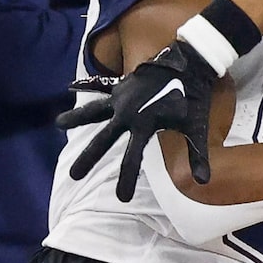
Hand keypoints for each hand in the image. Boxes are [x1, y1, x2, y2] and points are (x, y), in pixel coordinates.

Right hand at [59, 36, 220, 200]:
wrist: (189, 63)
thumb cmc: (193, 98)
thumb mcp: (196, 127)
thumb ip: (197, 156)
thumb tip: (203, 182)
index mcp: (145, 124)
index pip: (132, 158)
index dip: (127, 179)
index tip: (121, 198)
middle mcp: (128, 112)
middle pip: (104, 139)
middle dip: (89, 158)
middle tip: (73, 176)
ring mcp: (122, 98)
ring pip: (94, 111)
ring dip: (77, 118)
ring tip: (58, 124)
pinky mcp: (121, 87)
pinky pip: (100, 90)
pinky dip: (86, 89)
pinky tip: (72, 88)